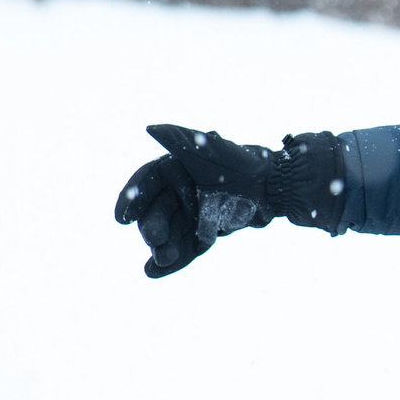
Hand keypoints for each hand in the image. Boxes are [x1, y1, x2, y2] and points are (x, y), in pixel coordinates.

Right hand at [114, 125, 345, 277]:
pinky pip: (185, 247)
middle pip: (158, 211)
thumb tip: (151, 127)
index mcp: (174, 169)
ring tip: (163, 258)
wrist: (277, 188)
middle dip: (152, 226)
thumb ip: (184, 140)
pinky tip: (154, 272)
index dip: (133, 198)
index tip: (122, 216)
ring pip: (170, 233)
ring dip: (163, 247)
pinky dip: (172, 261)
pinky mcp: (203, 233)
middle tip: (156, 239)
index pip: (148, 182)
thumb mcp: (214, 150)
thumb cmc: (244, 162)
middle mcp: (178, 193)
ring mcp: (190, 215)